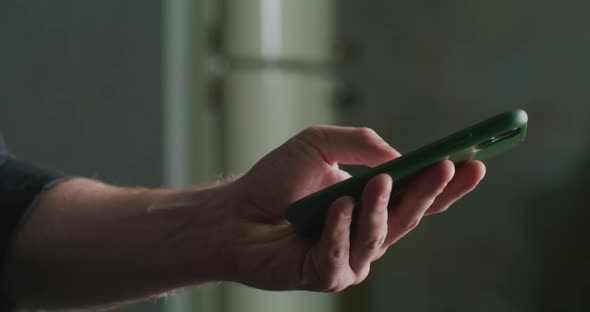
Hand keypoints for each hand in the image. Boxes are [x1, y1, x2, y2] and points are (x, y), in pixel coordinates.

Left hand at [221, 126, 485, 291]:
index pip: (417, 198)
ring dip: (383, 208)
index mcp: (370, 205)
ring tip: (382, 180)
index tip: (473, 162)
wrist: (232, 213)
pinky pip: (340, 253)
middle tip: (450, 167)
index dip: (446, 184)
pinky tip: (337, 204)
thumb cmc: (274, 180)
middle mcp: (365, 233)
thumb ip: (360, 144)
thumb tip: (400, 158)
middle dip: (432, 193)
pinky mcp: (324, 275)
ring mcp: (348, 257)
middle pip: (410, 217)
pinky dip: (340, 228)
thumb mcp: (318, 144)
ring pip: (379, 236)